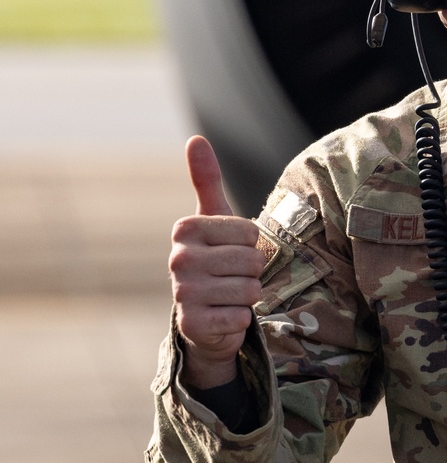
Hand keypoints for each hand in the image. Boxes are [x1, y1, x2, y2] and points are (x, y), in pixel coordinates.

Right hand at [170, 136, 263, 387]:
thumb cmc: (215, 261)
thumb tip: (196, 139)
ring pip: (250, 290)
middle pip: (253, 260)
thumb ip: (207, 181)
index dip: (250, 245)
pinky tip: (223, 317)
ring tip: (228, 296)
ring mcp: (183, 292)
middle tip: (233, 278)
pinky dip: (240, 320)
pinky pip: (242, 317)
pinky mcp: (193, 324)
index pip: (249, 231)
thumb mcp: (214, 220)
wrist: (204, 319)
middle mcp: (178, 258)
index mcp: (185, 229)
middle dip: (253, 273)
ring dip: (248, 297)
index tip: (230, 252)